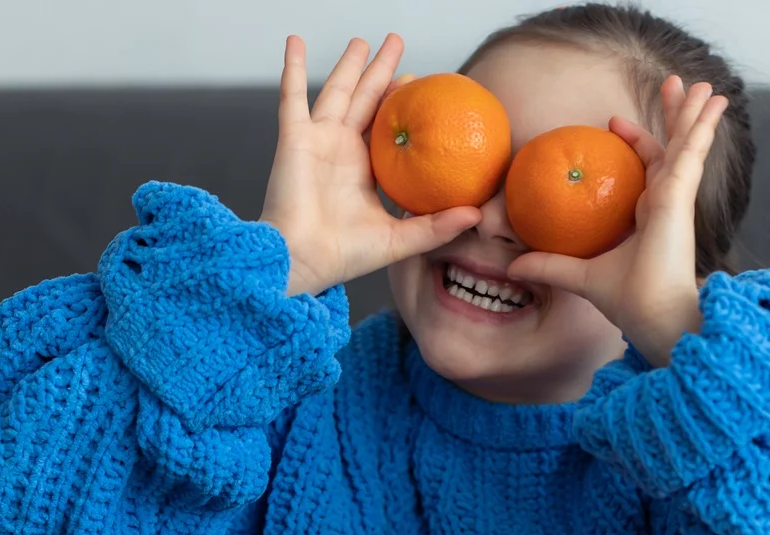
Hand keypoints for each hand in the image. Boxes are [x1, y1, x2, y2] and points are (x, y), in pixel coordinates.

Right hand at [259, 34, 482, 296]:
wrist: (304, 259)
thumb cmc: (346, 256)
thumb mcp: (401, 240)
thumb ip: (437, 226)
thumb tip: (477, 215)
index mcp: (365, 170)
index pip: (388, 128)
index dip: (403, 104)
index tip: (421, 82)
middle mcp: (342, 150)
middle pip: (367, 100)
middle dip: (382, 71)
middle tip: (396, 44)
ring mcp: (318, 141)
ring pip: (338, 91)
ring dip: (349, 64)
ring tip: (362, 40)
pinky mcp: (295, 138)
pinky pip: (292, 96)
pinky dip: (293, 68)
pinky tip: (295, 42)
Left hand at [507, 76, 728, 366]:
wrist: (652, 315)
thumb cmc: (627, 300)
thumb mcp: (580, 275)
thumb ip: (551, 265)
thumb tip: (514, 265)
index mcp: (650, 215)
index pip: (648, 168)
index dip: (636, 142)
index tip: (615, 122)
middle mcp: (667, 203)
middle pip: (673, 148)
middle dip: (674, 116)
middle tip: (674, 84)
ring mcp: (676, 197)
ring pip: (688, 144)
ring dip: (695, 113)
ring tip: (705, 85)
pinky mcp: (679, 195)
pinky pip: (693, 151)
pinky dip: (703, 126)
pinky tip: (712, 104)